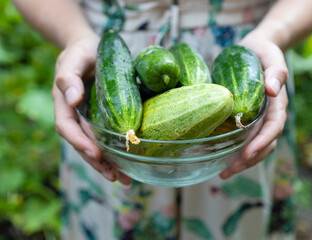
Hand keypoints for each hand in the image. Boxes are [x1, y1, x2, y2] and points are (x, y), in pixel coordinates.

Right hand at [52, 32, 131, 184]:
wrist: (91, 48)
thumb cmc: (81, 51)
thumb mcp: (74, 59)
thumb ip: (69, 76)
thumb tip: (71, 99)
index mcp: (63, 103)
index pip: (66, 127)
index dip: (79, 142)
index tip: (95, 154)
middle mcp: (75, 114)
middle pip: (82, 144)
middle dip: (97, 162)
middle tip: (115, 177)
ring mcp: (89, 118)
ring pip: (95, 145)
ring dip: (108, 164)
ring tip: (125, 179)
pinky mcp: (102, 118)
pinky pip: (106, 138)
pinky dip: (116, 151)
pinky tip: (129, 162)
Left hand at [219, 34, 288, 178]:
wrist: (258, 49)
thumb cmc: (265, 52)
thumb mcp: (272, 57)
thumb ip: (276, 72)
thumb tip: (273, 90)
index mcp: (277, 104)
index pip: (273, 128)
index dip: (262, 142)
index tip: (247, 154)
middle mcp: (269, 115)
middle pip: (265, 143)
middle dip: (249, 160)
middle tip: (229, 171)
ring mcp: (258, 118)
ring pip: (254, 145)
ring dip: (242, 161)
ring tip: (224, 173)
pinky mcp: (247, 117)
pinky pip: (244, 138)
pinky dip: (235, 150)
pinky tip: (220, 158)